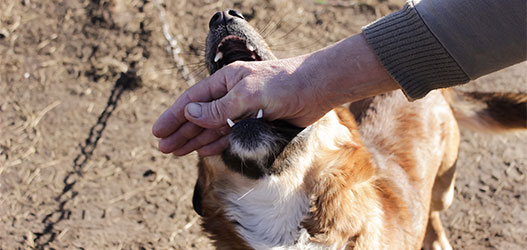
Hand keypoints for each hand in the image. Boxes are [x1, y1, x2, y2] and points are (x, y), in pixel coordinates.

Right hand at [152, 56, 334, 155]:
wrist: (315, 90)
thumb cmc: (282, 84)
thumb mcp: (247, 93)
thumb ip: (219, 107)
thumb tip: (190, 113)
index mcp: (226, 81)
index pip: (192, 100)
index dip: (174, 116)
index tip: (158, 131)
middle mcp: (232, 95)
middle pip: (199, 116)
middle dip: (181, 132)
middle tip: (163, 148)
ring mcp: (243, 110)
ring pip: (212, 128)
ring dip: (195, 140)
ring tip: (176, 152)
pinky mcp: (255, 123)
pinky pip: (229, 135)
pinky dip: (215, 143)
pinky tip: (202, 151)